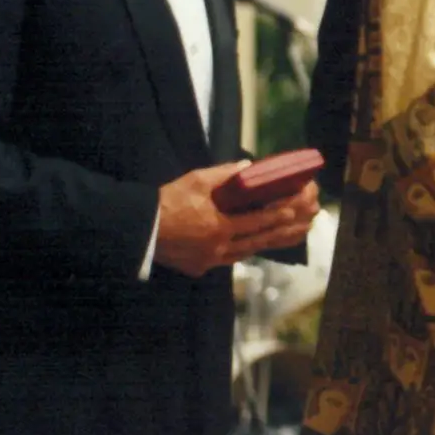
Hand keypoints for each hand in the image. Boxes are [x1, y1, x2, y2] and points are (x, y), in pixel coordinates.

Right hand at [154, 163, 319, 277]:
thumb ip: (224, 175)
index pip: (256, 223)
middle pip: (254, 243)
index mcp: (219, 227)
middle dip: (276, 234)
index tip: (293, 213)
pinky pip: (223, 262)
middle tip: (295, 227)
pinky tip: (244, 247)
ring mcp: (207, 262)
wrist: (139, 229)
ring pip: (241, 255)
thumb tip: (247, 166)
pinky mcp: (196, 269)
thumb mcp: (196, 181)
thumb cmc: (167, 201)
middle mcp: (217, 248)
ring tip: (274, 237)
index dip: (276, 218)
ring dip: (258, 246)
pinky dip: (236, 254)